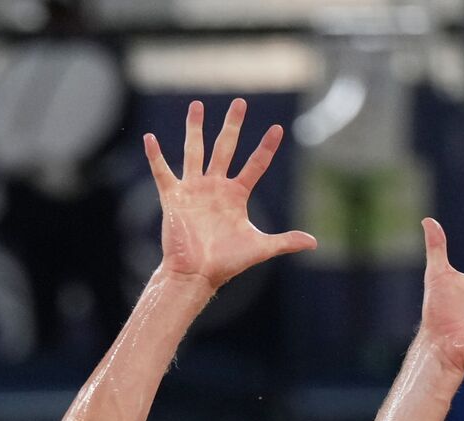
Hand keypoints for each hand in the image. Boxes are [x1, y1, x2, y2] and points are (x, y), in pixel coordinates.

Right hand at [144, 99, 316, 291]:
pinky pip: (162, 172)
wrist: (197, 274)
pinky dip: (155, 156)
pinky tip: (149, 138)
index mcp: (236, 195)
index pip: (255, 165)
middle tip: (240, 103)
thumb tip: (314, 243)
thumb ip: (285, 242)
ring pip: (195, 151)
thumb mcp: (259, 248)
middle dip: (233, 126)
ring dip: (196, 129)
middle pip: (226, 148)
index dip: (266, 148)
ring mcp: (194, 189)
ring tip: (197, 105)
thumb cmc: (226, 262)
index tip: (278, 129)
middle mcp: (215, 186)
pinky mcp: (173, 197)